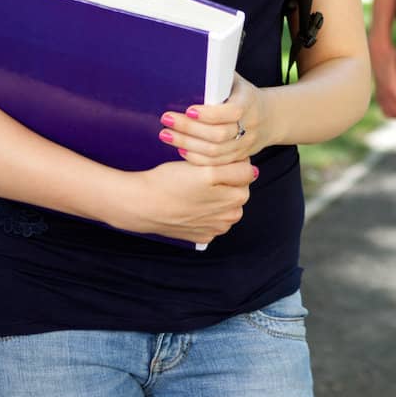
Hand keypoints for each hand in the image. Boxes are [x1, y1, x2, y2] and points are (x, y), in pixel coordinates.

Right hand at [115, 160, 257, 244]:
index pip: (245, 172)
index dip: (230, 162)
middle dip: (225, 181)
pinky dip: (206, 212)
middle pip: (237, 191)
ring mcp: (217, 228)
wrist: (142, 205)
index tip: (213, 161)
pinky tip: (190, 204)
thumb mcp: (206, 169)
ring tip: (195, 190)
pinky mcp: (203, 236)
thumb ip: (235, 170)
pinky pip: (212, 220)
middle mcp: (230, 216)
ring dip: (217, 197)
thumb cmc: (171, 182)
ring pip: (225, 206)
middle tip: (202, 175)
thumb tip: (253, 172)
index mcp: (236, 197)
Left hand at [160, 74, 269, 166]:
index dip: (209, 114)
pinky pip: (216, 163)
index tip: (188, 110)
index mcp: (249, 102)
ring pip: (214, 152)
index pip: (232, 112)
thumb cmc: (244, 95)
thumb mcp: (236, 82)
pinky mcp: (239, 157)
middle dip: (189, 129)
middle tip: (167, 120)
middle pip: (219, 135)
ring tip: (166, 134)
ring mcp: (246, 144)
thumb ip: (218, 77)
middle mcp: (250, 125)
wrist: (271, 117)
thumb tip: (190, 66)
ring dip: (187, 144)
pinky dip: (196, 158)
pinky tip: (180, 149)